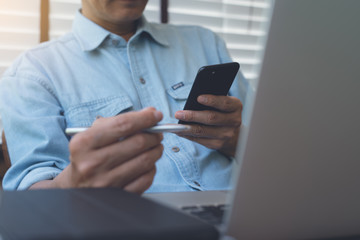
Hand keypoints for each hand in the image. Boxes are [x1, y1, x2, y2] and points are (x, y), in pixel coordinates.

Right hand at [31, 107, 163, 193]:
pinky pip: (145, 179)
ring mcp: (105, 182)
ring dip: (156, 150)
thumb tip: (150, 113)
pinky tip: (149, 164)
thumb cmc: (88, 156)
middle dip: (154, 135)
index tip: (156, 114)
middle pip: (137, 143)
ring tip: (156, 146)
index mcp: (84, 144)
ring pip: (145, 161)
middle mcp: (92, 163)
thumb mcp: (91, 135)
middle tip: (157, 133)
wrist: (75, 187)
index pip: (122, 125)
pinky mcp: (117, 196)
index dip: (144, 118)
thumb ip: (118, 122)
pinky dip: (152, 169)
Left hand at [175, 95, 241, 156]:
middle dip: (193, 116)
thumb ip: (212, 101)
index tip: (199, 98)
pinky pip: (200, 140)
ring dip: (186, 128)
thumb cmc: (222, 112)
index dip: (212, 100)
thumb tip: (191, 104)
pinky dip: (188, 135)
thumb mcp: (222, 103)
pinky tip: (180, 132)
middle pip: (211, 118)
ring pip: (203, 131)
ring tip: (175, 126)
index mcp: (235, 107)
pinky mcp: (218, 144)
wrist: (233, 132)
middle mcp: (234, 121)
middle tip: (179, 114)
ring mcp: (226, 134)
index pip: (224, 103)